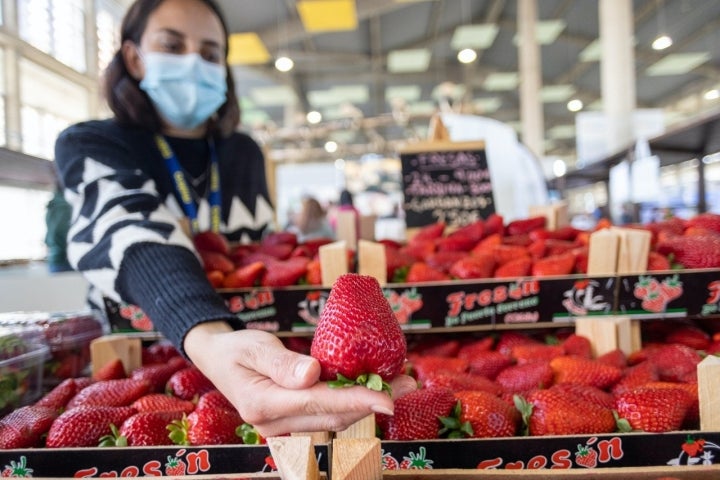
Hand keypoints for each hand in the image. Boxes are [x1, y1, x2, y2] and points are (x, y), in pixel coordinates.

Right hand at [184, 322, 417, 436]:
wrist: (217, 359)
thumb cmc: (235, 349)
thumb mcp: (253, 347)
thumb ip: (282, 362)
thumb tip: (314, 374)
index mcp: (262, 404)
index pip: (318, 403)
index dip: (356, 400)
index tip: (388, 398)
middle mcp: (275, 423)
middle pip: (334, 415)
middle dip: (373, 400)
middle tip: (408, 382)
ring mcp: (285, 425)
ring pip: (335, 417)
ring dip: (368, 402)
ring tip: (399, 383)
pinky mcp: (294, 419)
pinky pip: (328, 413)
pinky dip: (353, 401)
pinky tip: (374, 386)